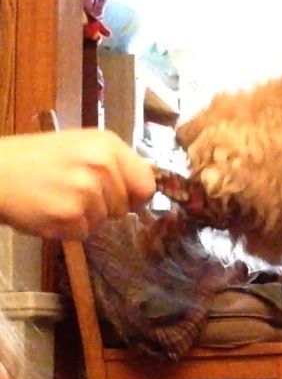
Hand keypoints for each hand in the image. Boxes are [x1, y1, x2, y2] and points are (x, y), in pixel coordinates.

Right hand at [0, 129, 155, 239]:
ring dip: (85, 217)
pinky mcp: (69, 214)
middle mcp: (101, 165)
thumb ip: (114, 165)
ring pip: (104, 221)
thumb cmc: (37, 160)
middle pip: (125, 207)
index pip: (146, 183)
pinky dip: (68, 228)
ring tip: (58, 197)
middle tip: (74, 192)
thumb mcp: (81, 148)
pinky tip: (50, 210)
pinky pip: (84, 233)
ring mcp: (86, 191)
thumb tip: (145, 189)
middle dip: (106, 207)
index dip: (136, 196)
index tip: (123, 197)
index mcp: (107, 145)